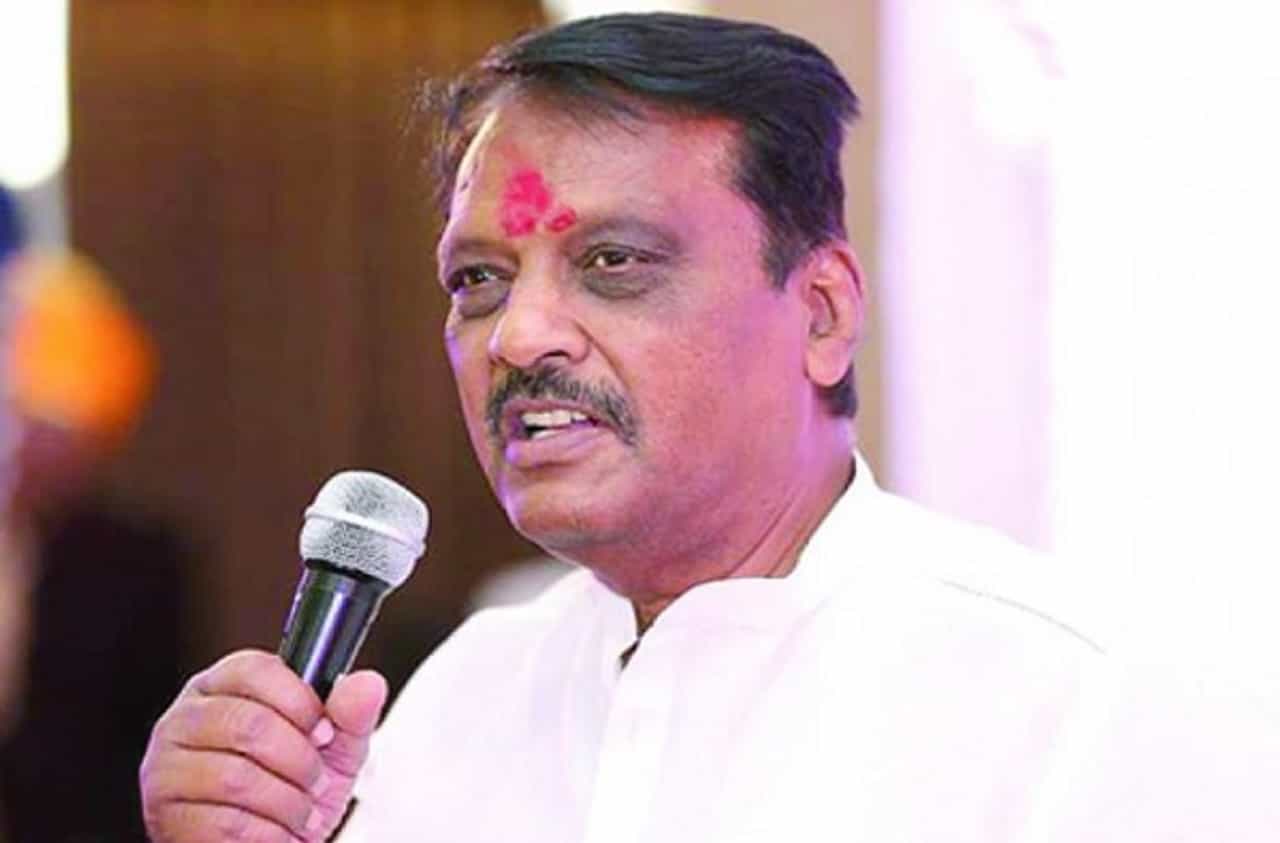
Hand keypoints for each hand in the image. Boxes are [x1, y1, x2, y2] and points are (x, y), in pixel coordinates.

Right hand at [140, 649, 387, 841]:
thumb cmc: (296, 791)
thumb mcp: (334, 750)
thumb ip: (351, 714)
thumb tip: (367, 683)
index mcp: (223, 687)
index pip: (255, 671)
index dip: (301, 703)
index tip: (324, 733)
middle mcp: (184, 720)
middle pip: (248, 725)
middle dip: (300, 762)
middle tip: (317, 782)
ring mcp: (165, 770)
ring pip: (236, 778)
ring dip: (287, 804)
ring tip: (302, 813)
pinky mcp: (166, 819)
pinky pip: (225, 824)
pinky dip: (268, 834)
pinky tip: (278, 834)